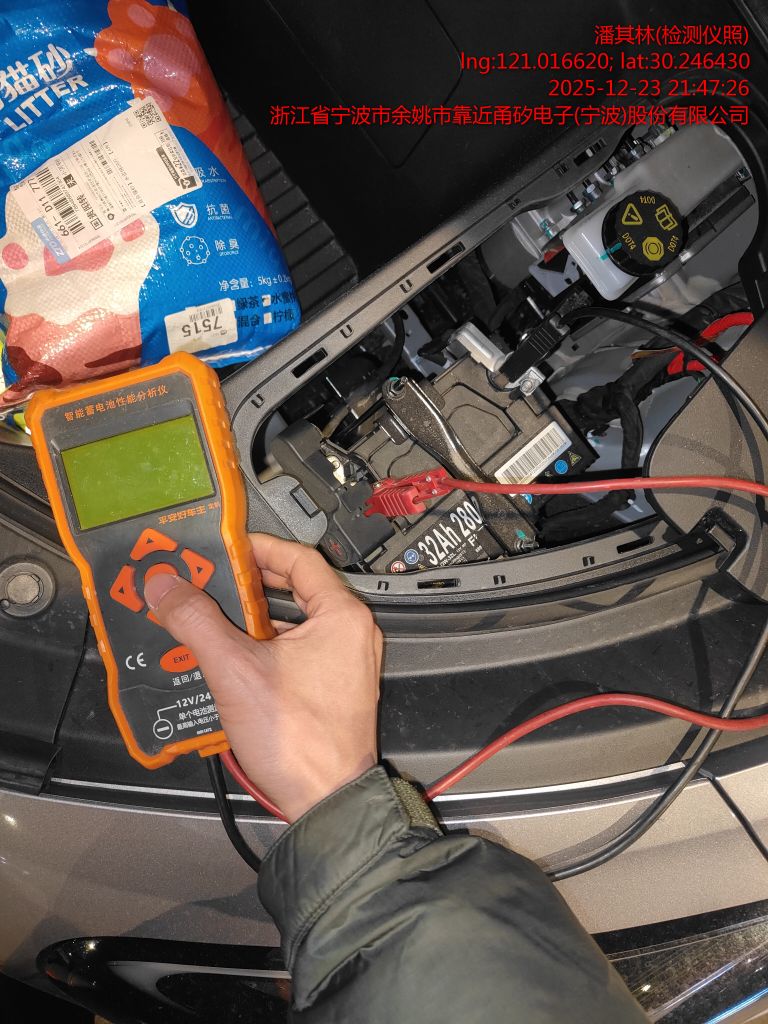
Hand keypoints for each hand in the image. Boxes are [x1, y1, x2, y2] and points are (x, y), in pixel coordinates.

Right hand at [144, 534, 381, 821]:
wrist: (325, 801)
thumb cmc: (300, 741)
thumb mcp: (235, 670)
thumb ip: (197, 621)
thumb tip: (167, 588)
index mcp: (342, 616)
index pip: (299, 558)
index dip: (257, 548)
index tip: (224, 549)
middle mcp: (351, 633)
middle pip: (296, 587)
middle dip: (249, 584)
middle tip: (210, 580)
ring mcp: (345, 661)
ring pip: (294, 620)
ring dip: (254, 616)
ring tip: (212, 614)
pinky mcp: (333, 686)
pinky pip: (297, 648)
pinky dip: (265, 644)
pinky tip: (230, 654)